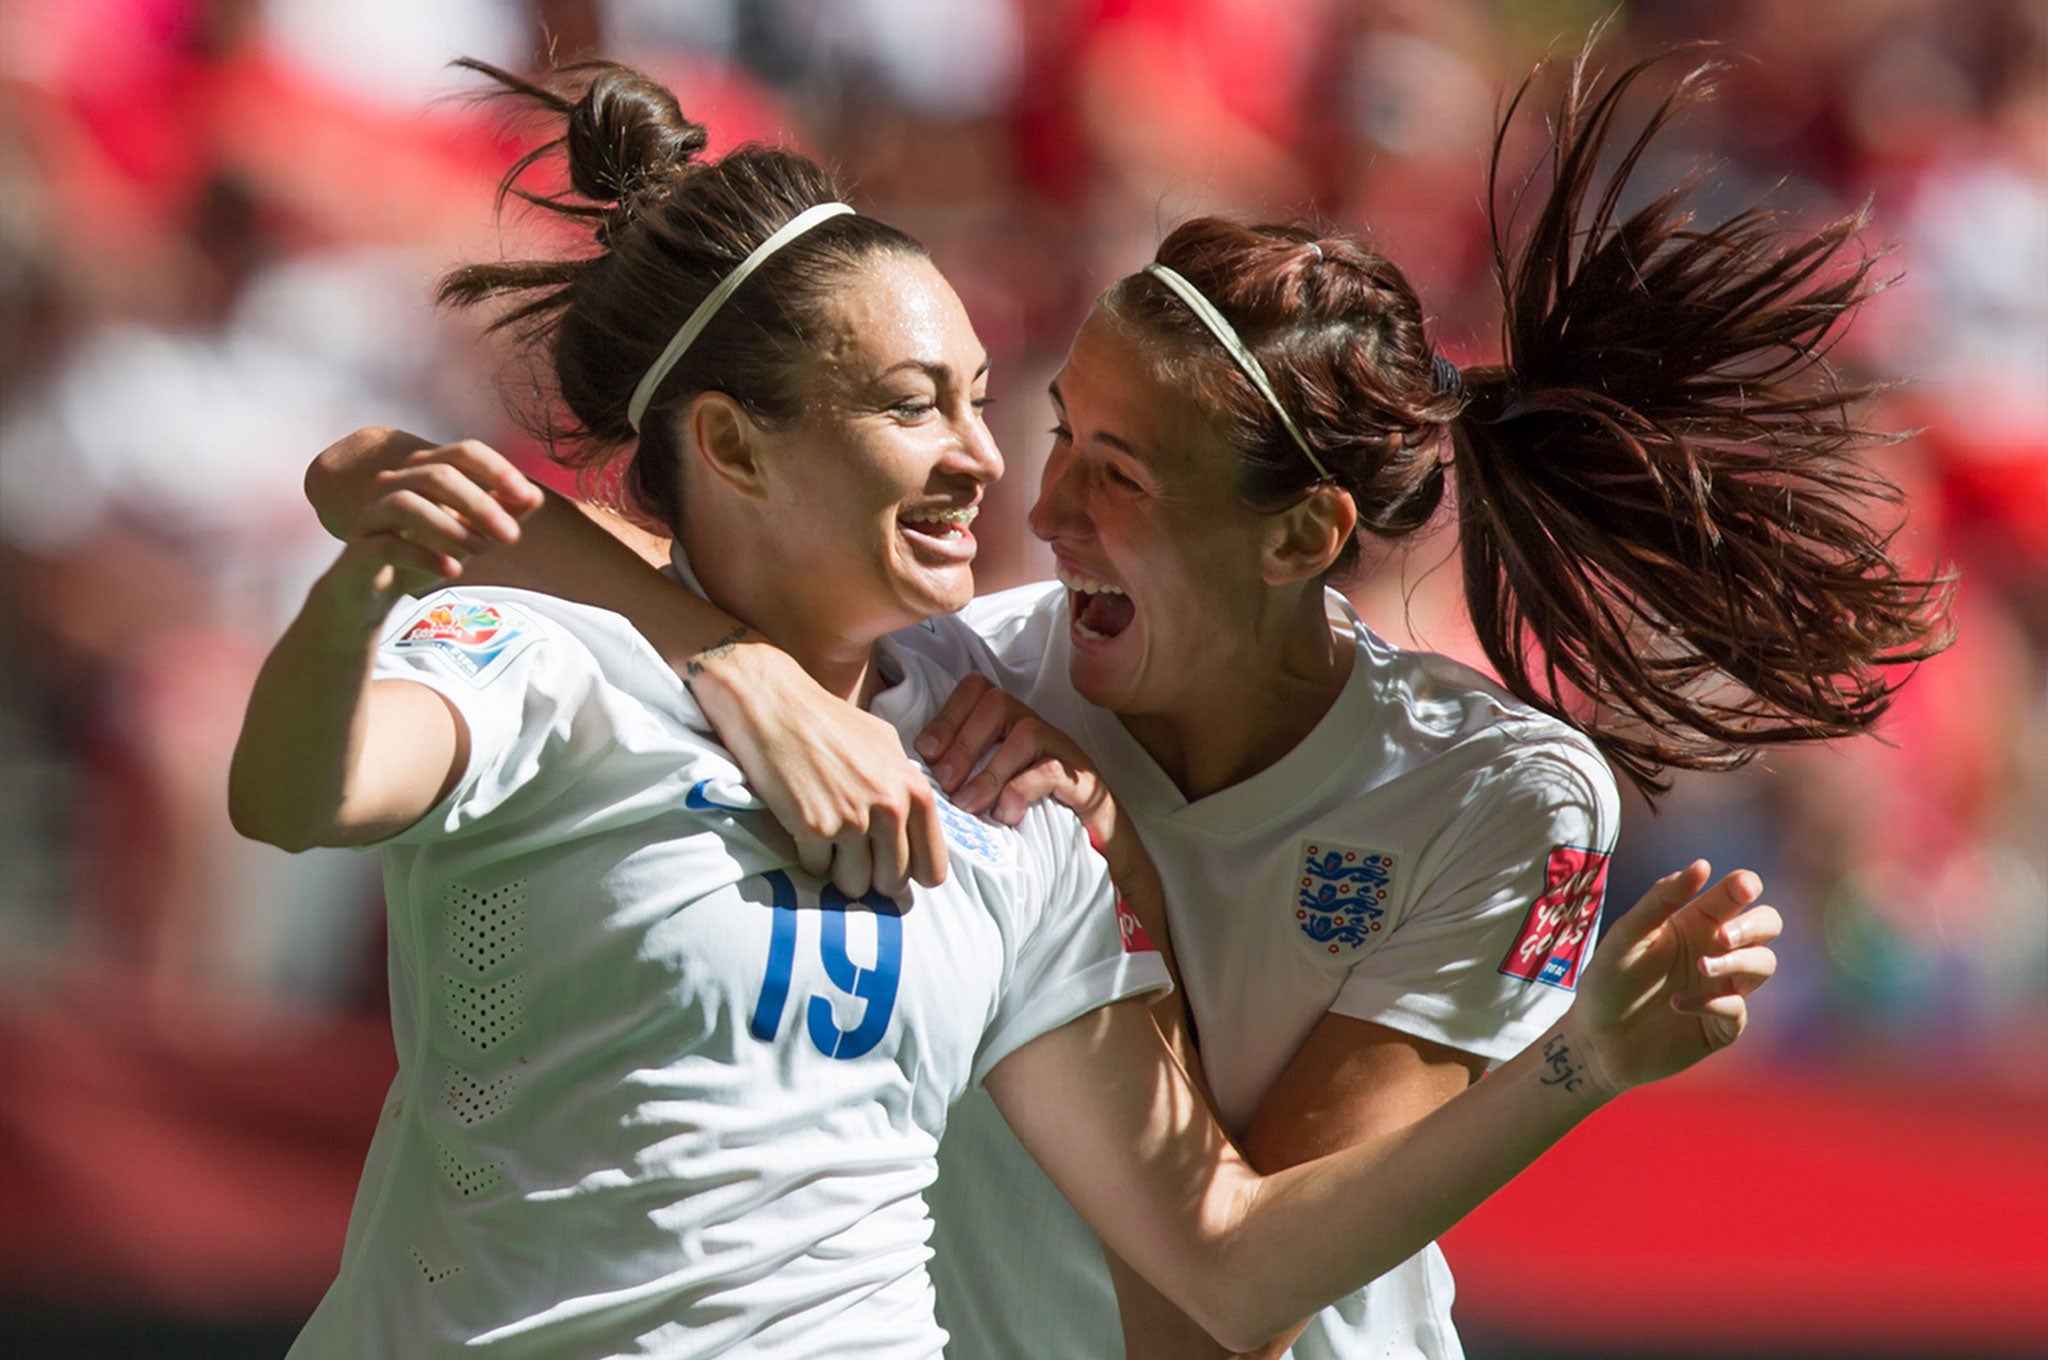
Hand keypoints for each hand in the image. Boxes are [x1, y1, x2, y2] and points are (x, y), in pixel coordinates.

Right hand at [307, 428, 541, 549]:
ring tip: (481, 552)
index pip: (462, 452)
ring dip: (451, 528)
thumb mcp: (469, 534)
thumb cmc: (424, 552)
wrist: (372, 591)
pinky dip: (424, 556)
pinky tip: (451, 571)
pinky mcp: (359, 548)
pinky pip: (388, 545)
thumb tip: (534, 496)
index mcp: (423, 471)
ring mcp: (372, 513)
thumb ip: (499, 513)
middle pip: (438, 475)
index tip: (526, 497)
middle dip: (480, 504)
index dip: (496, 470)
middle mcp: (394, 483)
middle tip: (512, 536)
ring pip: (407, 503)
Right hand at [690, 645, 948, 898]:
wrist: (775, 704)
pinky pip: (817, 870)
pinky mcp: (814, 828)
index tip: (892, 868)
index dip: (912, 874)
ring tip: (828, 842)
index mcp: (915, 791)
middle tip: (853, 855)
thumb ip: (905, 789)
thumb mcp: (886, 746)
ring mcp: (853, 820)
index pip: (932, 867)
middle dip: (872, 875)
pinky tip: (802, 827)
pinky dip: (809, 856)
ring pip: (855, 885)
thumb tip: (913, 833)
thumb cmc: (829, 722)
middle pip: (892, 883)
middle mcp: (890, 808)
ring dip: (839, 871)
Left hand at [915, 675, 1138, 882]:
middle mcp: (1035, 728)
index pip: (977, 690)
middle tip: (943, 783)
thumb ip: (959, 777)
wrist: (1093, 845)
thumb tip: (915, 779)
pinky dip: (1022, 790)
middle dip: (964, 742)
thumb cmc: (1030, 816)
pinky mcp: (1084, 781)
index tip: (925, 753)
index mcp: (1008, 724)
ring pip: (1025, 732)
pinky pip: (1051, 770)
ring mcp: (1062, 751)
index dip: (947, 715)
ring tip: (969, 805)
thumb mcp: (988, 791)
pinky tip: (1006, 814)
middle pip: (998, 702)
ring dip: (990, 771)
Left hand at [1565, 861, 1780, 1098]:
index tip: (1742, 887)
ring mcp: (1722, 988)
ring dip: (1738, 963)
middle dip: (1755, 926)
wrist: (1594, 1038)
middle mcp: (1716, 951)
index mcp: (1696, 922)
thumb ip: (1661, 899)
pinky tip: (1677, 1003)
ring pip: (1764, 964)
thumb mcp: (1628, 934)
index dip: (1745, 886)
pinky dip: (1712, 1003)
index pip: (1736, 895)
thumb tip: (1703, 865)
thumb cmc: (1608, 979)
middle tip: (1723, 937)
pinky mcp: (1720, 1026)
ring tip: (1701, 966)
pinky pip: (1737, 1009)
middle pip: (1767, 925)